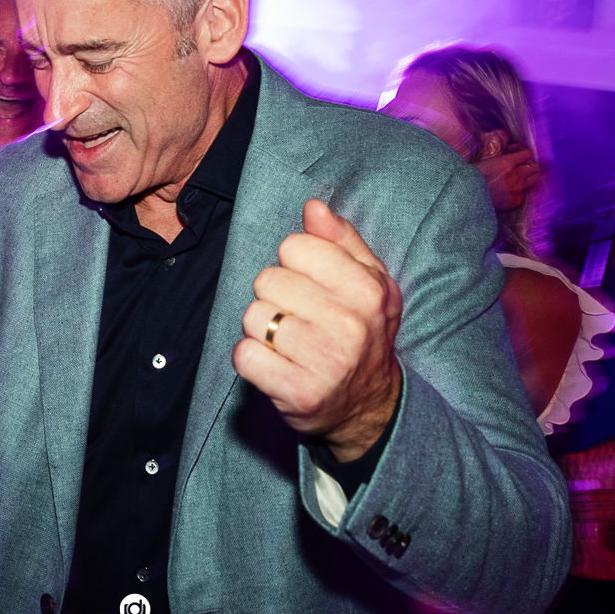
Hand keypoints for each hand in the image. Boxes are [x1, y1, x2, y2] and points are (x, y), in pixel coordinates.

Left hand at [232, 199, 402, 461]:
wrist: (369, 406)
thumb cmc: (363, 332)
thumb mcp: (369, 282)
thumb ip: (342, 241)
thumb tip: (313, 207)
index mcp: (368, 291)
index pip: (296, 246)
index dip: (293, 262)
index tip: (308, 283)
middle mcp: (349, 325)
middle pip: (268, 279)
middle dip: (274, 295)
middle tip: (295, 316)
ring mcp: (324, 362)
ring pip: (253, 316)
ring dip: (261, 328)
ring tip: (285, 340)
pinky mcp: (298, 393)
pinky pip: (245, 356)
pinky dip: (250, 358)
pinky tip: (273, 363)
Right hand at [475, 144, 539, 211]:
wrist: (467, 197)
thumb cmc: (472, 178)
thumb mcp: (486, 161)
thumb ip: (502, 158)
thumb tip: (510, 154)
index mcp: (507, 162)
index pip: (527, 153)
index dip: (522, 152)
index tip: (516, 153)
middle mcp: (516, 175)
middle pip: (535, 166)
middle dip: (529, 164)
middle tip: (522, 165)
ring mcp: (518, 189)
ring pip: (535, 180)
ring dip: (529, 177)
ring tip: (520, 178)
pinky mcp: (516, 201)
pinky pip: (525, 193)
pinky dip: (521, 191)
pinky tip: (512, 190)